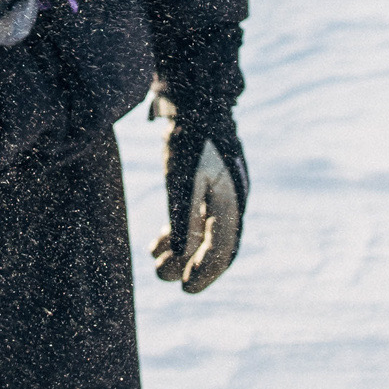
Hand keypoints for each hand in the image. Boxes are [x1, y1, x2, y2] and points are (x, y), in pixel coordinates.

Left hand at [150, 94, 248, 293]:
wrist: (195, 99)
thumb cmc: (189, 138)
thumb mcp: (182, 180)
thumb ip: (183, 220)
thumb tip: (182, 259)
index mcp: (233, 201)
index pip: (224, 250)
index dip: (206, 273)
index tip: (185, 289)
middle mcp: (232, 201)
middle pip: (217, 246)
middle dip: (193, 266)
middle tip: (166, 279)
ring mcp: (221, 193)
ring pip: (204, 234)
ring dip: (182, 251)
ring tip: (156, 262)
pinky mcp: (207, 185)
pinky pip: (196, 218)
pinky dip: (179, 232)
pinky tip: (158, 242)